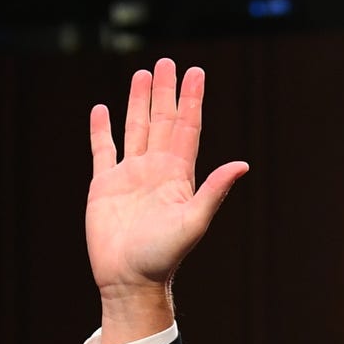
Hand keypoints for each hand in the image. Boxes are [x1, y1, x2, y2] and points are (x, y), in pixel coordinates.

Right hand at [85, 59, 250, 342]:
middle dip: (166, 92)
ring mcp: (129, 176)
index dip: (191, 100)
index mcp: (178, 175)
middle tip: (169, 62)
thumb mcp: (193, 222)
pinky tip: (101, 109)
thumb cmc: (164, 257)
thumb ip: (214, 192)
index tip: (196, 72)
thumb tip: (243, 165)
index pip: (186, 128)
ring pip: (135, 128)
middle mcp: (155, 170)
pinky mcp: (104, 186)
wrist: (130, 280)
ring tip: (142, 74)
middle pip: (162, 121)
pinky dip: (101, 130)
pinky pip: (103, 150)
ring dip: (138, 102)